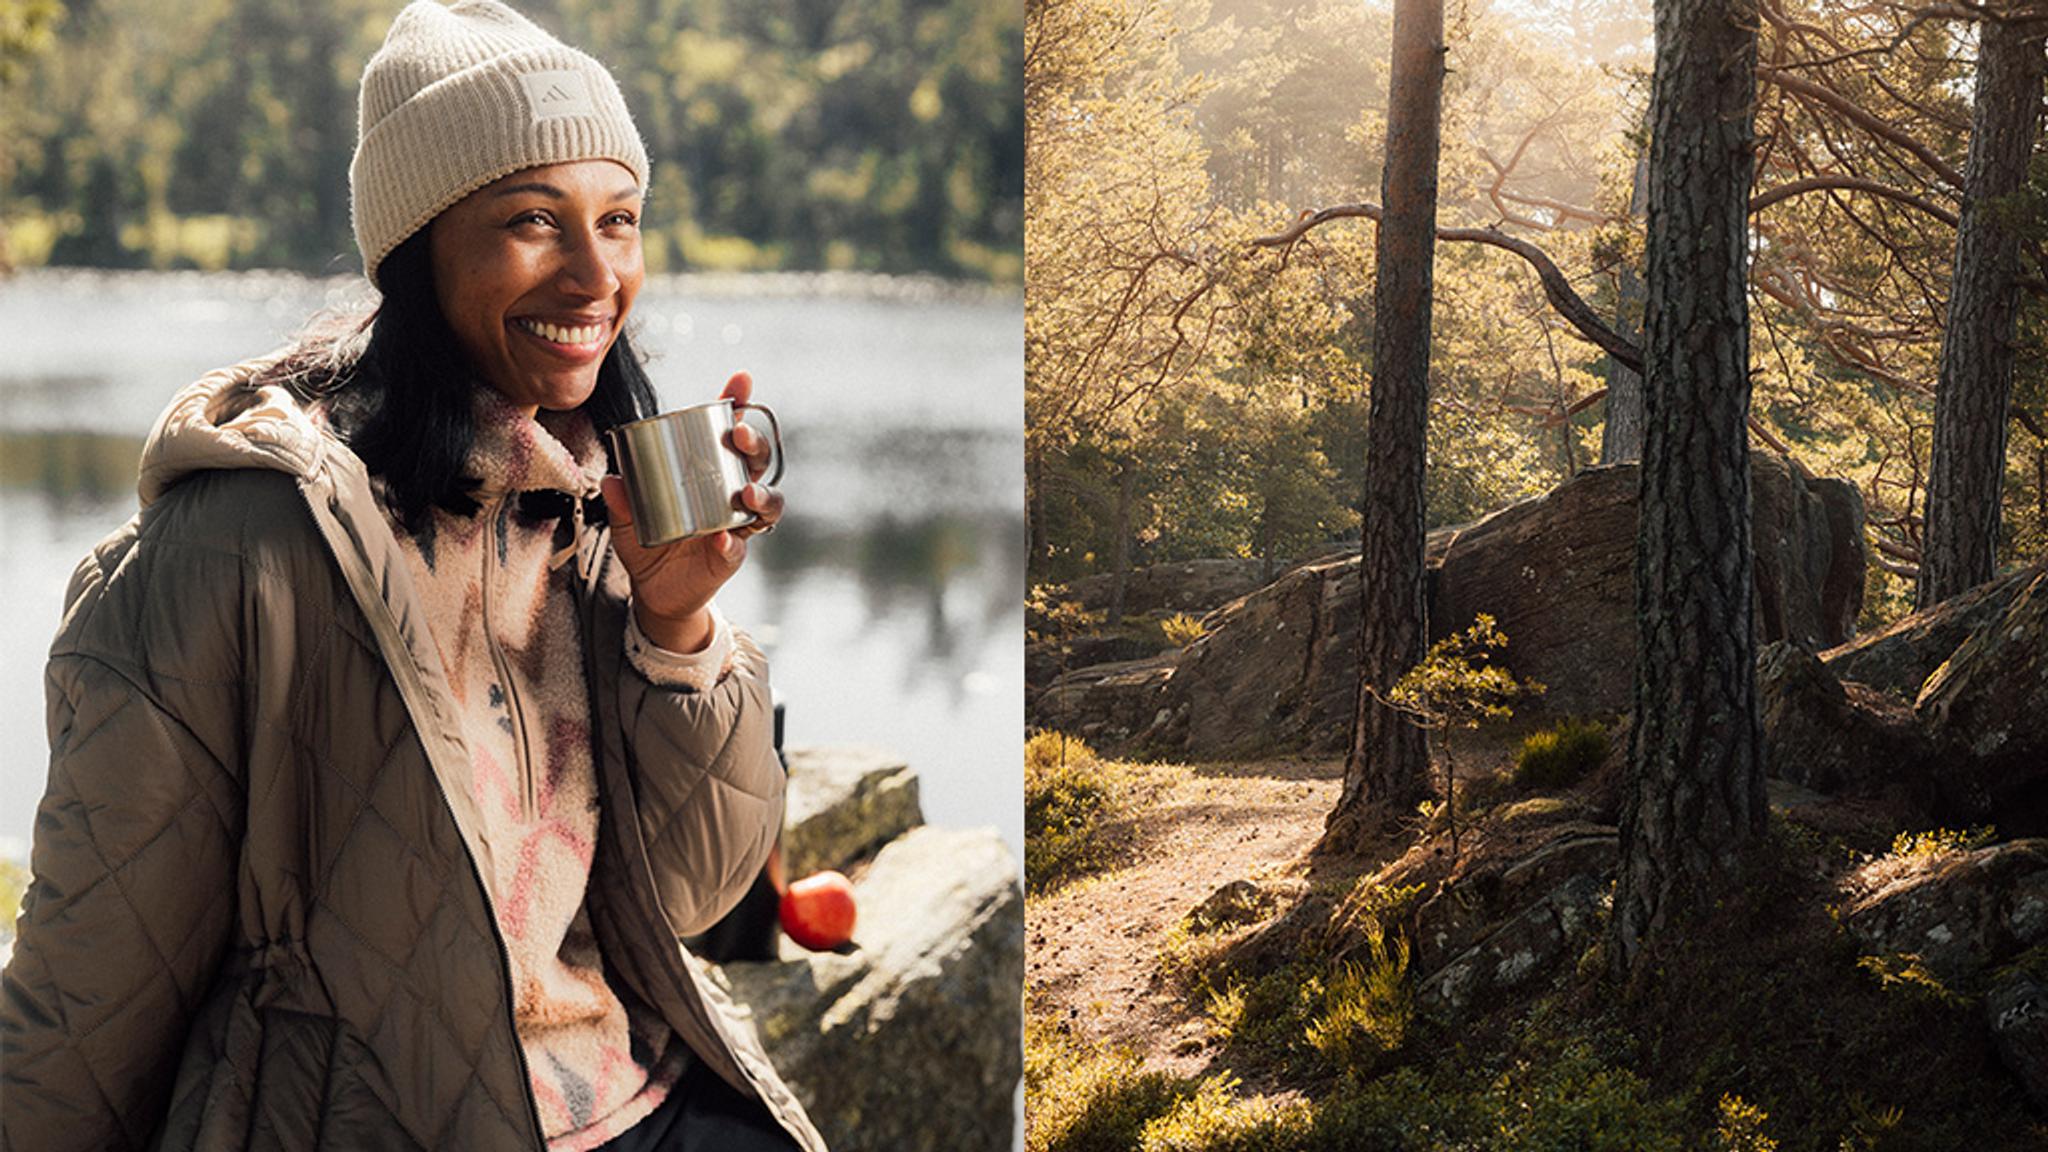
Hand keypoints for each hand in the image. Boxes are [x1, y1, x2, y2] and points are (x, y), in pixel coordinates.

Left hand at [600, 371, 783, 652]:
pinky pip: (739, 547)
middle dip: (755, 442)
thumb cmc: (648, 543)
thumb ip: (621, 501)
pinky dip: (733, 543)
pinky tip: (724, 540)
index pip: (727, 433)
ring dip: (762, 494)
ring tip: (746, 493)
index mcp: (709, 472)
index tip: (741, 380)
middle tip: (739, 434)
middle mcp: (730, 493)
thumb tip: (613, 478)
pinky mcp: (730, 556)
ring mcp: (735, 524)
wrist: (655, 593)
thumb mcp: (626, 519)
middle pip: (757, 461)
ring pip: (767, 501)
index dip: (739, 405)